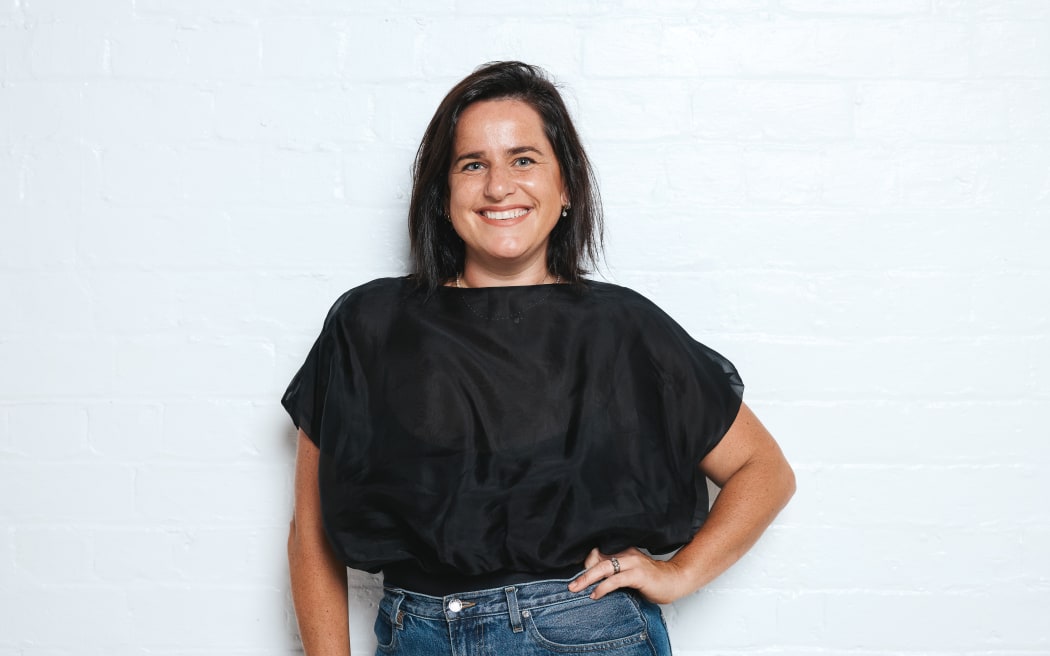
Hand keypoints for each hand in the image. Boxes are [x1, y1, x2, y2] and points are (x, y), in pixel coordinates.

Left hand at [567, 547, 691, 603]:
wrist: (674, 580)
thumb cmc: (651, 579)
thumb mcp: (628, 573)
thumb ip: (613, 573)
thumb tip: (593, 580)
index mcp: (622, 551)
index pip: (598, 554)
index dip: (586, 565)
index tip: (577, 578)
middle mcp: (626, 554)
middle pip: (597, 560)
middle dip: (582, 574)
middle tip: (571, 586)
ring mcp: (632, 563)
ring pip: (604, 568)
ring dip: (587, 579)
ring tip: (577, 589)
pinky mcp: (638, 575)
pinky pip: (616, 580)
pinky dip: (603, 587)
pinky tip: (596, 594)